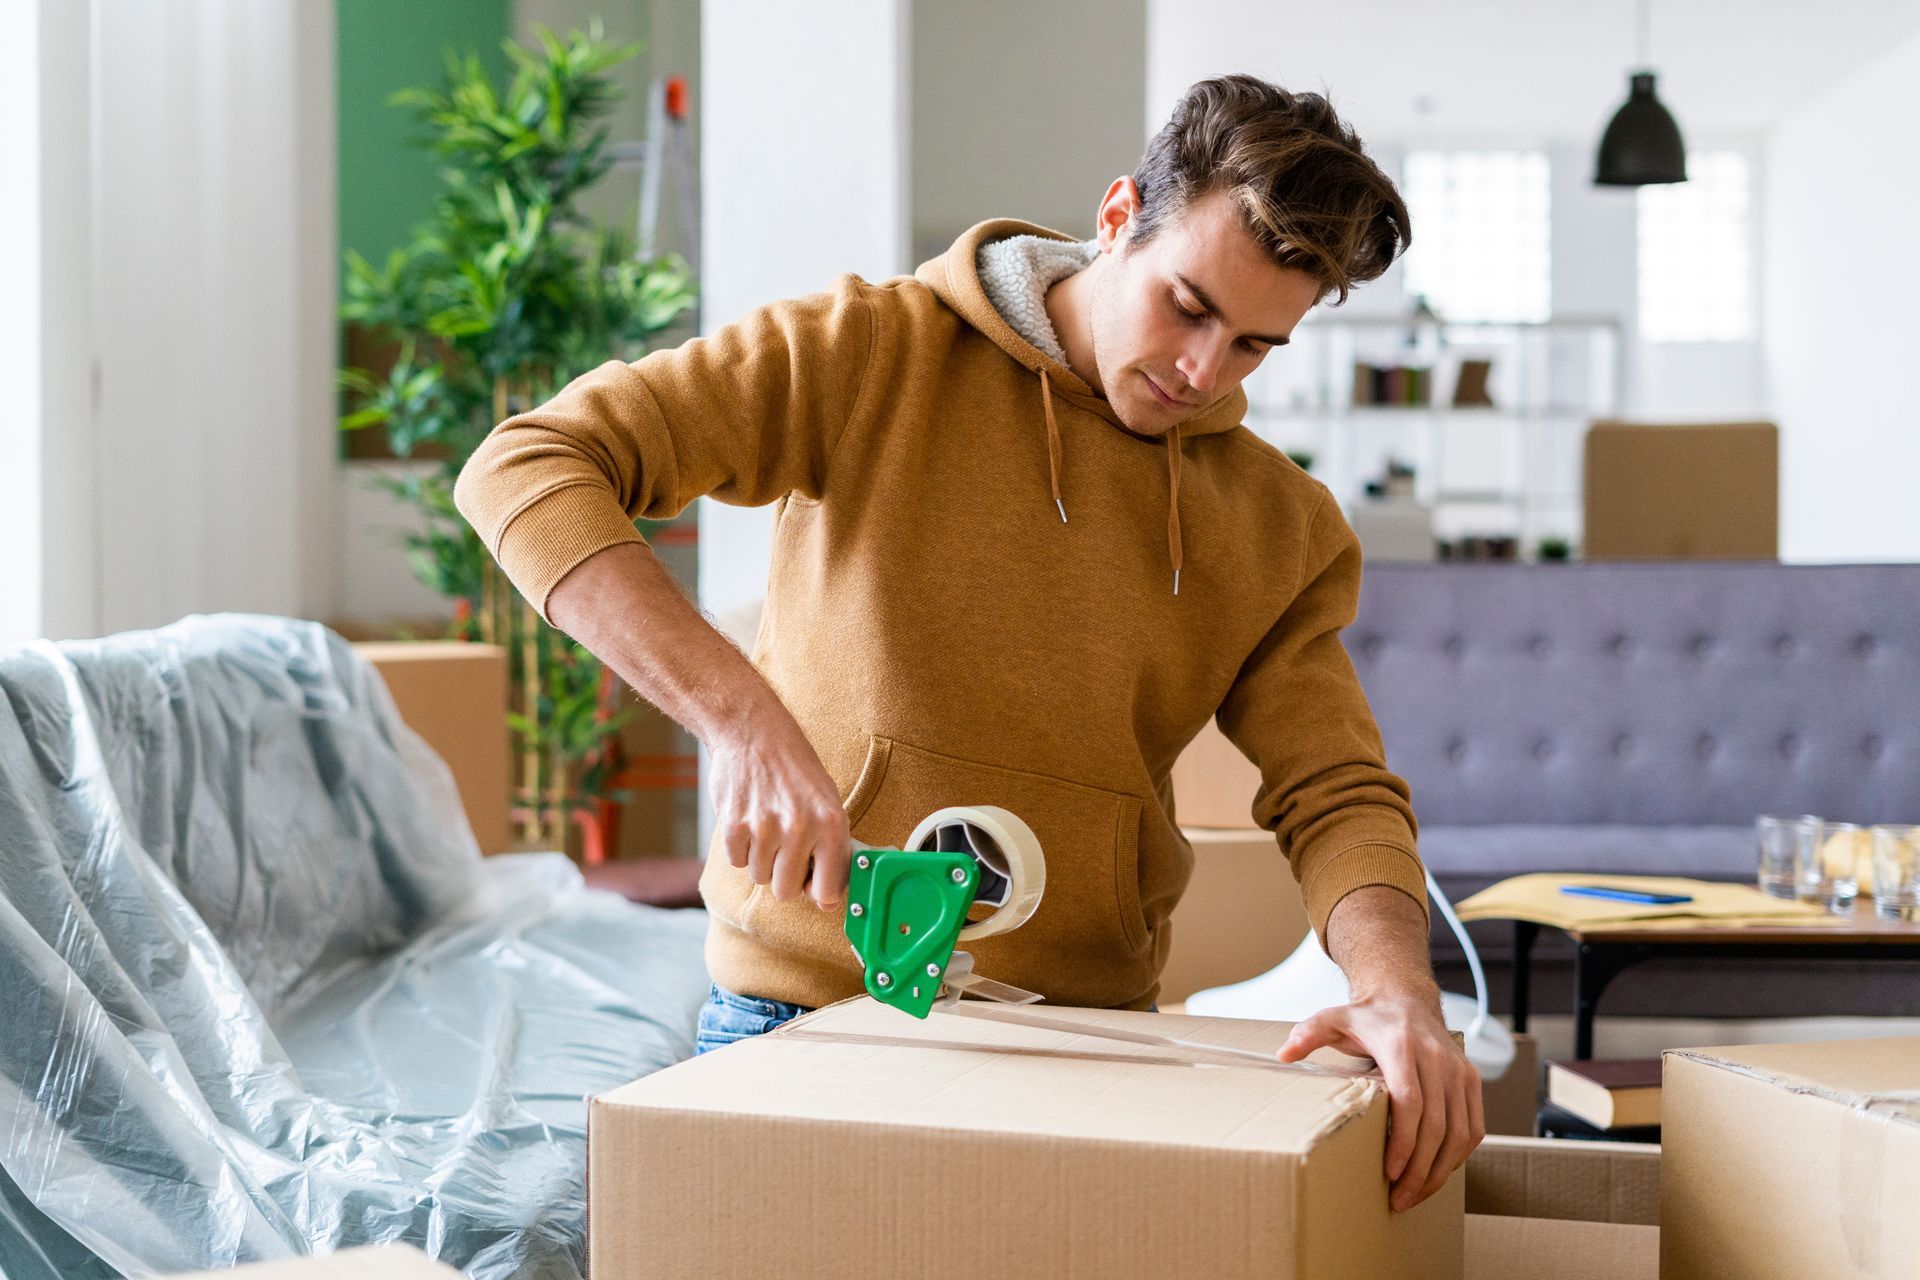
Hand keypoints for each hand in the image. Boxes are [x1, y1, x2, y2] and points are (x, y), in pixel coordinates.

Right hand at [706, 718, 850, 910]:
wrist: (753, 732)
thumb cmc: (796, 770)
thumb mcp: (827, 801)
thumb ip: (831, 848)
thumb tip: (827, 900)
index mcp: (831, 822)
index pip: (828, 890)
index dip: (818, 892)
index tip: (813, 884)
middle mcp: (800, 828)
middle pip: (786, 891)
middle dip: (784, 877)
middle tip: (785, 851)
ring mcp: (764, 828)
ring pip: (760, 877)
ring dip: (762, 860)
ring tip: (767, 827)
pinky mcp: (733, 826)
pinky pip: (737, 862)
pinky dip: (741, 849)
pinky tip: (749, 820)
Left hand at [1276, 992, 1483, 1211]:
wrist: (1406, 999)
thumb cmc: (1368, 1018)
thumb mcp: (1333, 1019)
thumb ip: (1308, 1034)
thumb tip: (1283, 1055)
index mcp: (1402, 1046)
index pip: (1410, 1103)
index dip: (1403, 1142)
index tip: (1389, 1172)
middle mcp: (1436, 1059)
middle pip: (1436, 1126)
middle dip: (1419, 1169)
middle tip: (1399, 1199)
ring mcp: (1458, 1070)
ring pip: (1459, 1132)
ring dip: (1439, 1170)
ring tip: (1415, 1195)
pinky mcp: (1471, 1080)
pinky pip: (1473, 1126)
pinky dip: (1458, 1156)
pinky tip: (1437, 1173)